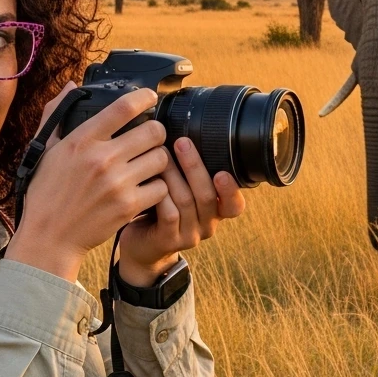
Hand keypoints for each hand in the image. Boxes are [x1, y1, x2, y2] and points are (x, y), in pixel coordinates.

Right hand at [4, 83, 175, 281]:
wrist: (49, 237)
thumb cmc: (47, 192)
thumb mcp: (45, 150)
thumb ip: (58, 114)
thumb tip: (72, 86)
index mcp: (81, 140)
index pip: (122, 107)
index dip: (144, 97)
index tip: (151, 96)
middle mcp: (101, 159)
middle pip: (153, 131)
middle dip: (156, 133)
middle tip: (151, 140)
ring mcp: (117, 183)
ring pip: (161, 158)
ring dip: (159, 161)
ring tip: (148, 166)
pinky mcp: (128, 206)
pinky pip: (161, 188)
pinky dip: (158, 189)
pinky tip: (146, 189)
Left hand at [117, 135, 245, 286]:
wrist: (142, 244)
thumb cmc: (160, 208)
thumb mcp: (180, 190)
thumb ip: (188, 172)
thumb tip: (183, 132)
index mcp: (215, 211)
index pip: (235, 205)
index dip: (231, 189)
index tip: (222, 171)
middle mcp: (208, 225)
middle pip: (207, 196)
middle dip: (195, 167)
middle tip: (182, 142)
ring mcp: (189, 235)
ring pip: (187, 202)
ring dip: (174, 175)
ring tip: (160, 154)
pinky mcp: (169, 241)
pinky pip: (169, 215)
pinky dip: (161, 195)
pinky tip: (151, 179)